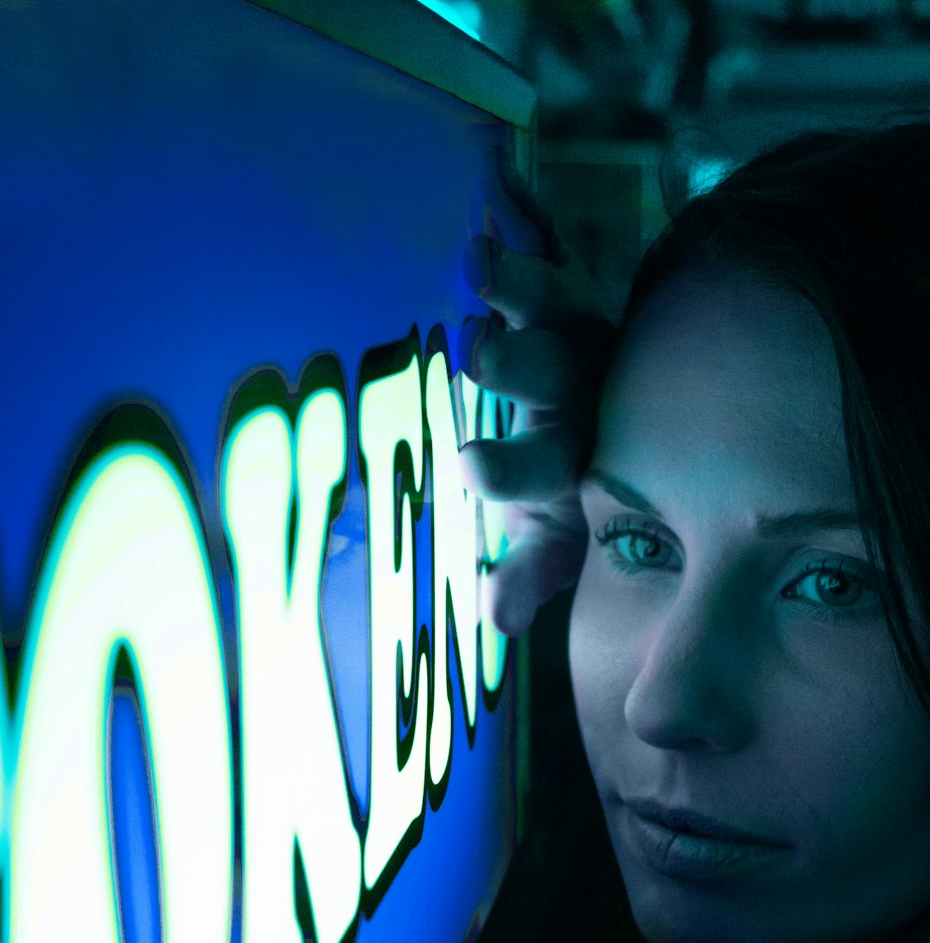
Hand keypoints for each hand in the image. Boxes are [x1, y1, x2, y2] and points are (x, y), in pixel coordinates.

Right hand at [458, 162, 615, 634]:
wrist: (628, 409)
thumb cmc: (573, 485)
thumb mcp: (557, 534)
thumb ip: (529, 571)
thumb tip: (497, 620)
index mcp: (568, 460)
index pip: (537, 471)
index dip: (508, 470)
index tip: (466, 463)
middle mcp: (577, 393)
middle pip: (549, 377)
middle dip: (515, 365)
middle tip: (478, 349)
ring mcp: (572, 331)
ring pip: (552, 301)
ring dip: (516, 279)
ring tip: (476, 257)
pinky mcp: (564, 281)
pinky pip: (546, 238)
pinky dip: (522, 206)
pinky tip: (493, 168)